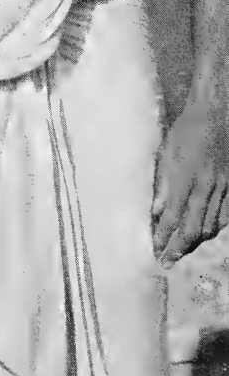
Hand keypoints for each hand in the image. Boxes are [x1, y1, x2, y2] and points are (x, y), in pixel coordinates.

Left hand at [153, 96, 228, 266]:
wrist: (216, 115)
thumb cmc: (186, 130)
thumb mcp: (165, 153)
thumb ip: (161, 184)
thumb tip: (154, 212)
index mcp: (185, 178)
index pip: (171, 218)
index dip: (162, 238)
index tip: (154, 250)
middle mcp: (205, 187)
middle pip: (192, 228)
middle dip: (178, 248)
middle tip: (166, 261)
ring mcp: (222, 188)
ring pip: (210, 226)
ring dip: (195, 243)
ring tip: (182, 250)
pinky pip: (225, 215)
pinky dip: (214, 229)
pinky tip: (204, 233)